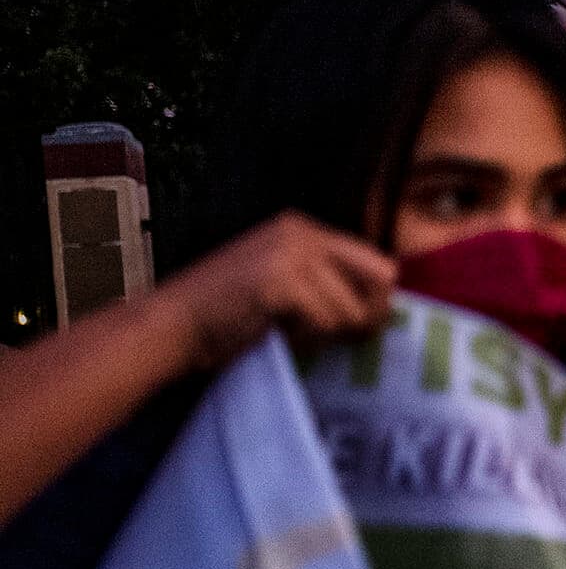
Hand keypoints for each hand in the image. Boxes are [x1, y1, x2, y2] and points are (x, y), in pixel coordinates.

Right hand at [155, 211, 398, 368]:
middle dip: (366, 315)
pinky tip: (276, 332)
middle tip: (335, 334)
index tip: (355, 326)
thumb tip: (388, 311)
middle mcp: (302, 232)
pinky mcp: (279, 279)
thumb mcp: (290, 290)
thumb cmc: (232, 318)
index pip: (378, 263)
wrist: (174, 326)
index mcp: (305, 230)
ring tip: (290, 330)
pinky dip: (307, 338)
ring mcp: (290, 252)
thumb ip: (332, 289)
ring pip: (352, 309)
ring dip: (327, 333)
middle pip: (382, 278)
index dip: (375, 301)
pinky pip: (325, 321)